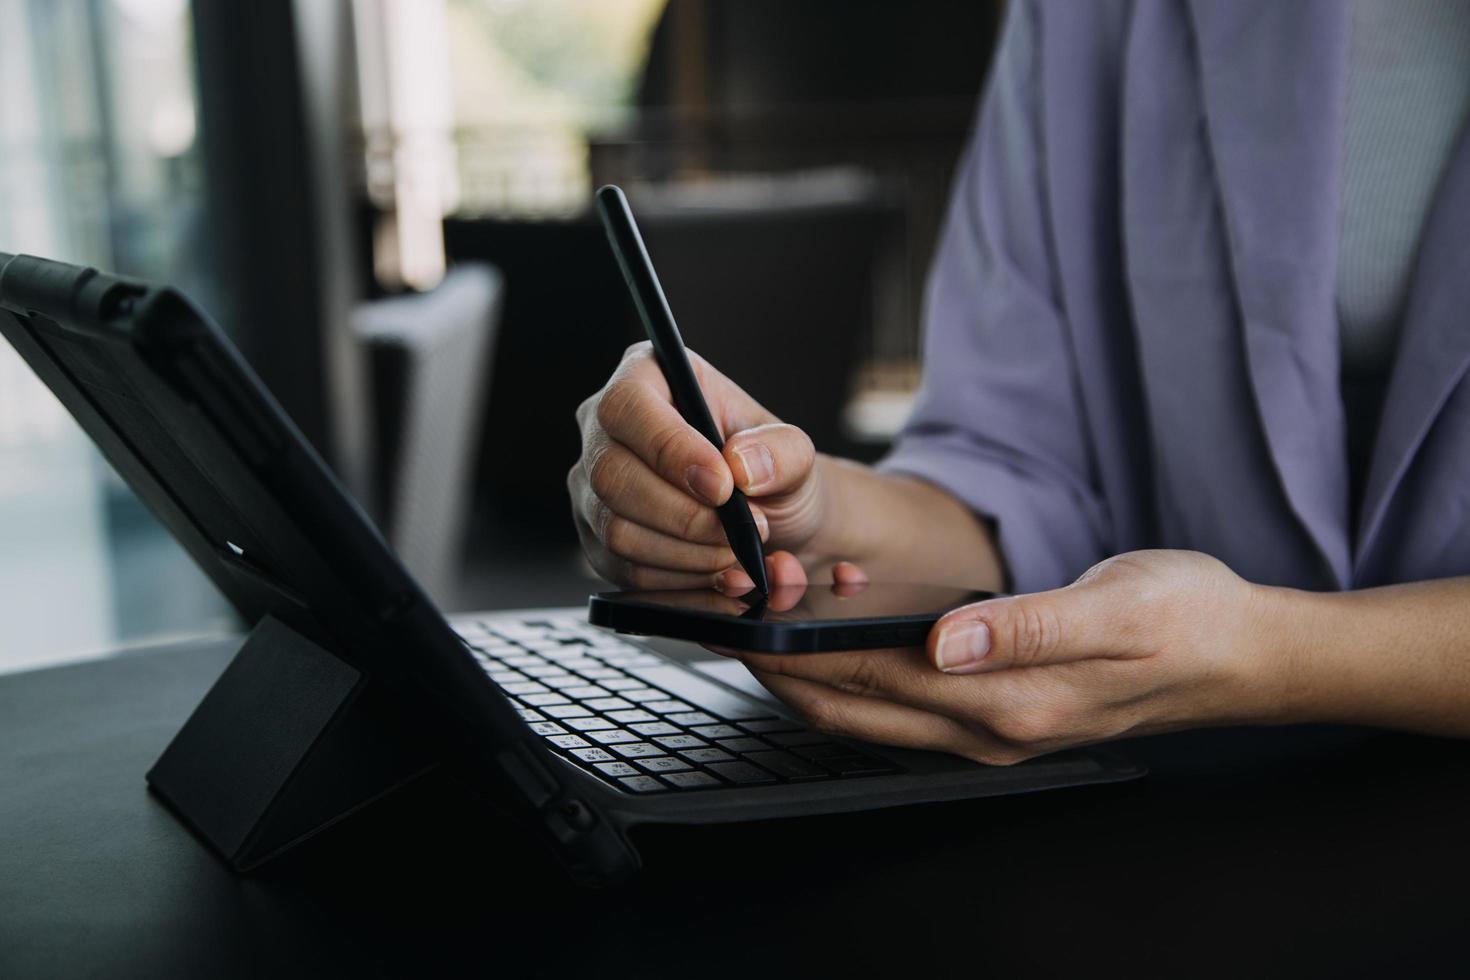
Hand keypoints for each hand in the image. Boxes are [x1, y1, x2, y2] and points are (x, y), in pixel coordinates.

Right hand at [570, 342, 827, 589]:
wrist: (765, 518)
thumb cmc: (768, 470)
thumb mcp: (794, 452)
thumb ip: (781, 452)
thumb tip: (742, 465)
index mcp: (646, 376)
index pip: (629, 405)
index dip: (670, 450)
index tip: (722, 487)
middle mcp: (603, 429)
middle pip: (612, 475)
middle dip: (685, 516)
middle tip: (743, 530)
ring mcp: (590, 487)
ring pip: (616, 530)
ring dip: (687, 553)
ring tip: (736, 551)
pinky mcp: (594, 538)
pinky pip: (622, 569)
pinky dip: (678, 579)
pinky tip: (715, 570)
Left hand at [723, 550, 1284, 763]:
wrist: (1241, 655)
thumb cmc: (1185, 619)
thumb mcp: (1111, 607)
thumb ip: (1024, 626)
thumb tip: (942, 642)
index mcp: (1008, 702)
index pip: (872, 685)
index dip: (800, 657)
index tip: (743, 626)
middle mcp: (992, 730)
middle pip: (857, 712)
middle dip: (786, 673)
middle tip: (728, 627)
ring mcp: (996, 731)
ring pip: (876, 716)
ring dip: (818, 679)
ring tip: (767, 633)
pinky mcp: (1005, 717)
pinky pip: (909, 708)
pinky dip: (862, 682)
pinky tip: (846, 647)